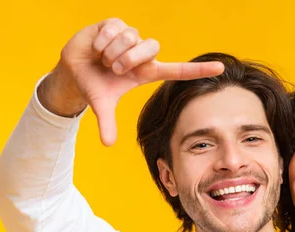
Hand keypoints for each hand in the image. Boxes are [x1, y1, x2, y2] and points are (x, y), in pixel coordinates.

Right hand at [38, 18, 224, 145]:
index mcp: (147, 72)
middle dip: (129, 59)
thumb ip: (107, 123)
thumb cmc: (94, 85)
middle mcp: (143, 53)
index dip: (199, 70)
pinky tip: (96, 46)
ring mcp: (131, 37)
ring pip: (131, 38)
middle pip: (151, 49)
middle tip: (113, 68)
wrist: (73, 68)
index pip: (178, 70)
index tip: (221, 68)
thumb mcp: (101, 104)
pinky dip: (102, 40)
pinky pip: (115, 29)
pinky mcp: (117, 24)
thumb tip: (107, 144)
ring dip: (113, 51)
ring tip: (103, 58)